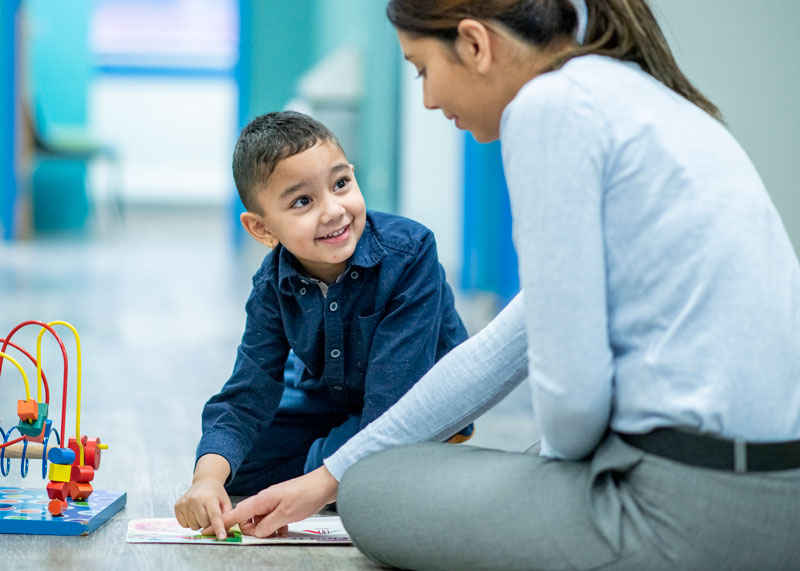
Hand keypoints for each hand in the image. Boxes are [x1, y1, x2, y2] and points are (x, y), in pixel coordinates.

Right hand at [175, 454, 231, 539]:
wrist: (204, 481)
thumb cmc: (216, 494)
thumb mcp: (225, 502)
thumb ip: (226, 516)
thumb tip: (224, 532)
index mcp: (210, 497)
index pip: (215, 516)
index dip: (218, 528)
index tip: (222, 537)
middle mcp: (195, 500)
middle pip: (204, 524)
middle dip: (208, 523)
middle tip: (210, 513)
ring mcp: (185, 503)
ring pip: (194, 526)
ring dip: (199, 523)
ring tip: (201, 512)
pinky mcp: (177, 507)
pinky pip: (184, 525)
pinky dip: (190, 522)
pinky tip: (193, 513)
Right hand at [212, 466, 338, 537]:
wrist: (325, 484)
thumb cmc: (307, 495)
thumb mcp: (285, 515)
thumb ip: (267, 526)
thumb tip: (255, 534)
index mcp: (261, 500)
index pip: (236, 513)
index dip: (222, 523)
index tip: (209, 530)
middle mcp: (264, 499)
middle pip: (247, 519)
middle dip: (251, 531)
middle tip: (264, 536)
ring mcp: (273, 501)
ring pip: (260, 520)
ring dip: (266, 529)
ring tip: (279, 532)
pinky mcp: (282, 504)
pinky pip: (271, 518)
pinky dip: (275, 526)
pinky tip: (284, 528)